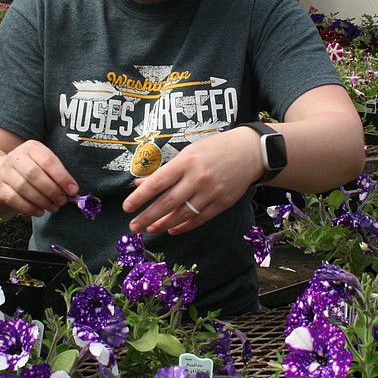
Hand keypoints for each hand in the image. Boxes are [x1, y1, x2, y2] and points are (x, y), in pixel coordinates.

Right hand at [0, 140, 77, 217]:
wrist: (3, 172)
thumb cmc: (32, 168)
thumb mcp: (44, 163)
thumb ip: (57, 174)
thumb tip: (72, 191)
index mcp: (31, 147)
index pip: (48, 161)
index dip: (62, 177)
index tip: (73, 190)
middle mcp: (15, 157)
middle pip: (34, 174)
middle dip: (51, 190)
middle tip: (62, 201)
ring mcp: (5, 172)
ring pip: (23, 187)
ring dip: (42, 200)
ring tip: (54, 207)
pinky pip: (14, 199)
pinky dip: (29, 208)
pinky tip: (40, 211)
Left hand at [124, 126, 259, 234]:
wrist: (250, 152)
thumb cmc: (215, 149)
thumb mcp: (189, 153)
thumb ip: (166, 170)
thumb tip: (140, 183)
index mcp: (186, 162)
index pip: (157, 183)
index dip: (140, 197)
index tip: (127, 207)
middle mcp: (197, 178)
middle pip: (167, 202)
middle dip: (147, 216)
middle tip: (133, 227)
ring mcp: (211, 192)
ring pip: (182, 214)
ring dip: (163, 224)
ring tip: (150, 229)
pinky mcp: (222, 203)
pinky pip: (199, 219)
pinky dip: (184, 226)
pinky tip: (172, 229)